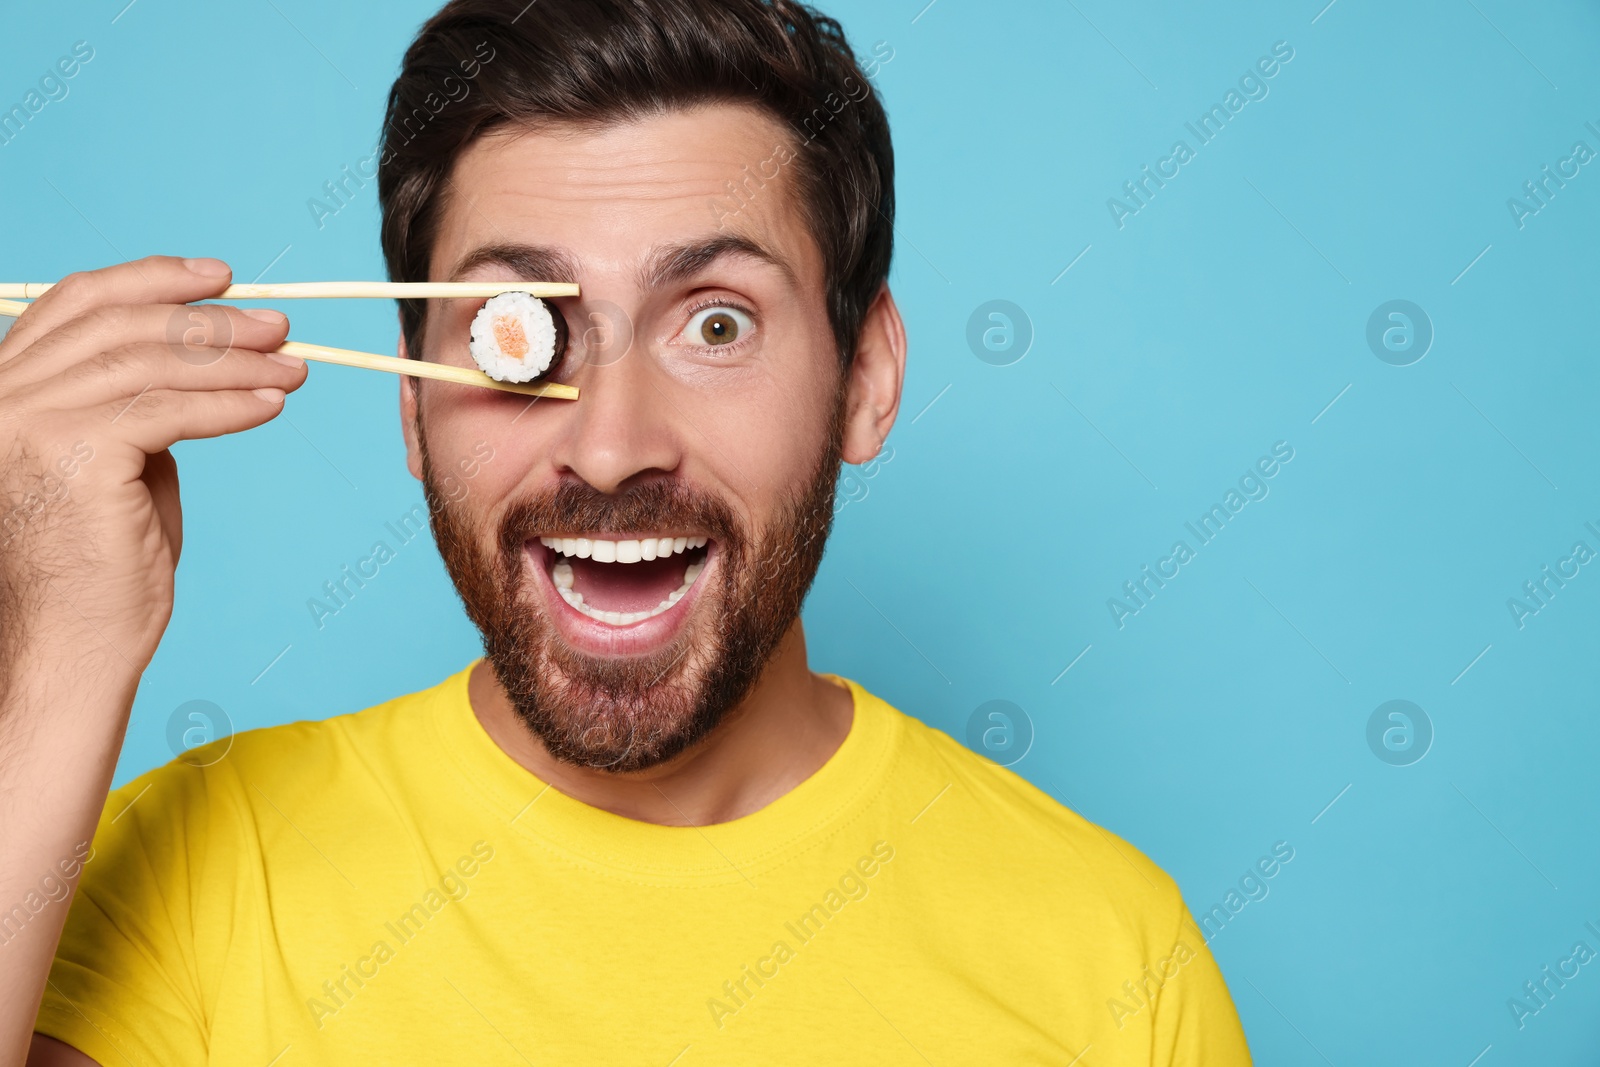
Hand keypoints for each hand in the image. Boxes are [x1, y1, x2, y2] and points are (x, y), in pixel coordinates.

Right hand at [0, 256, 306, 676]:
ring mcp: (30, 423)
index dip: (152, 280)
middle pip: (124, 326)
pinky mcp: (76, 455)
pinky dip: (231, 403)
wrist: (74, 645)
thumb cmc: (100, 567)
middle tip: (280, 327)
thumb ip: (135, 407)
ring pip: (154, 365)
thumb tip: (204, 361)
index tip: (221, 277)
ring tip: (294, 368)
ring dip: (237, 362)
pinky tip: (271, 405)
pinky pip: (172, 411)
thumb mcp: (114, 462)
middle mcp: (3, 397)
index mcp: (3, 388)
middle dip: (212, 321)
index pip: (78, 304)